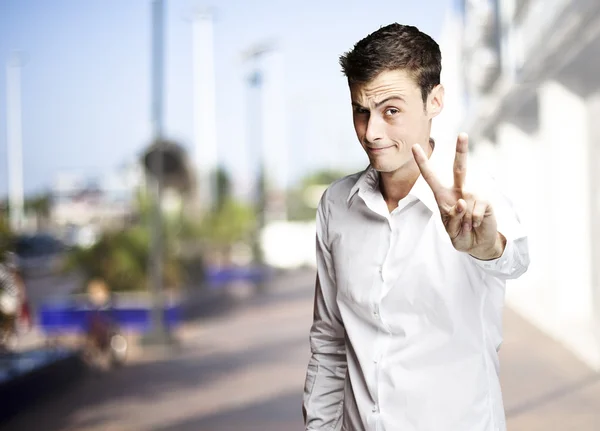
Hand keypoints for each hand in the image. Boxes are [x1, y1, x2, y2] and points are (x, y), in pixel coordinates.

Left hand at [411, 133, 504, 259]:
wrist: (478, 244)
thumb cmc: (460, 234)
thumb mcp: (451, 230)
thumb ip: (452, 218)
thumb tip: (462, 202)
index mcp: (443, 196)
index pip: (431, 177)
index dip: (422, 163)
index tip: (414, 147)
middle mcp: (459, 191)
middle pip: (460, 168)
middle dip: (461, 151)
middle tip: (463, 134)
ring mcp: (473, 195)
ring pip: (465, 203)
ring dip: (463, 221)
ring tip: (467, 227)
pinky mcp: (485, 202)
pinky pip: (475, 211)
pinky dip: (473, 222)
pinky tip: (476, 224)